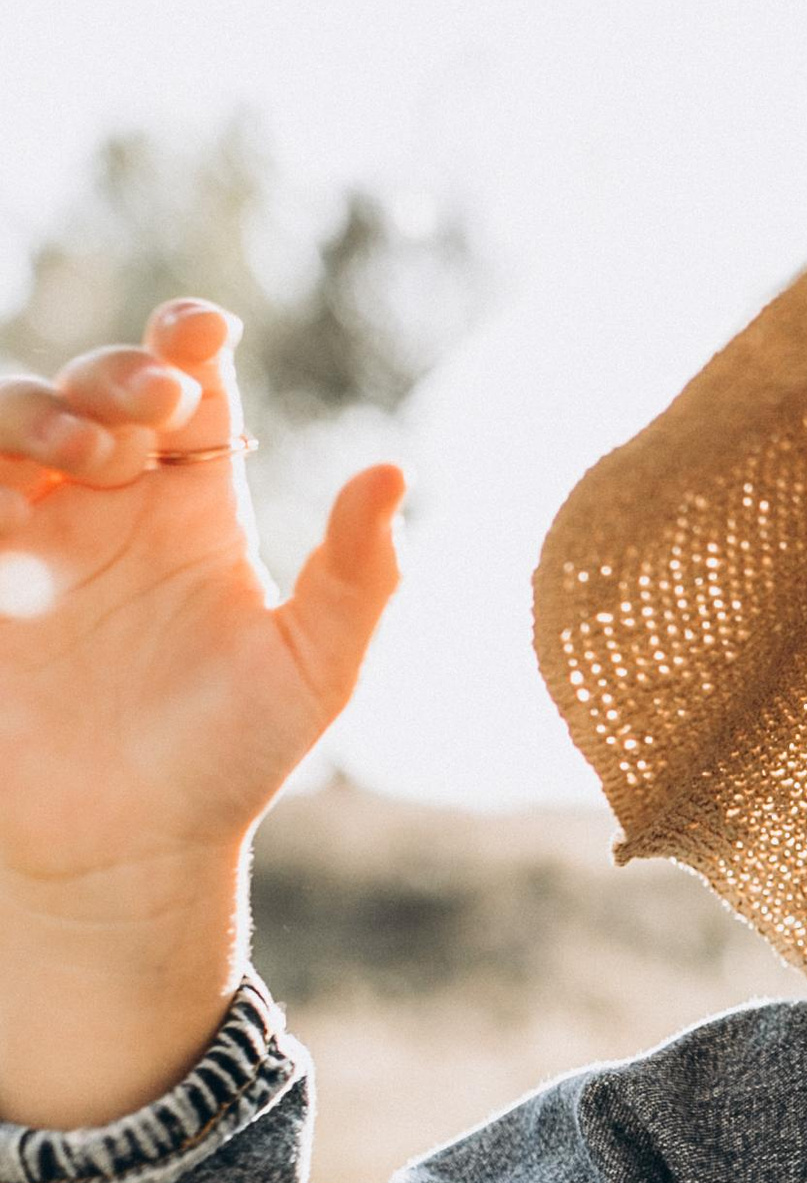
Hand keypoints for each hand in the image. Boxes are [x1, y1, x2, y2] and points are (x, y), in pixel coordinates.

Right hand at [0, 298, 402, 899]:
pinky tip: (13, 505)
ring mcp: (29, 536)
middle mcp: (107, 504)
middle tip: (147, 417)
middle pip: (93, 386)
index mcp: (193, 504)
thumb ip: (359, 577)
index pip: (188, 387)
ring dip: (38, 409)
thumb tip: (393, 470)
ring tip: (84, 455)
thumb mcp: (315, 672)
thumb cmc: (230, 761)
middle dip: (112, 374)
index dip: (186, 337)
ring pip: (10, 419)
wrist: (129, 850)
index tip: (202, 332)